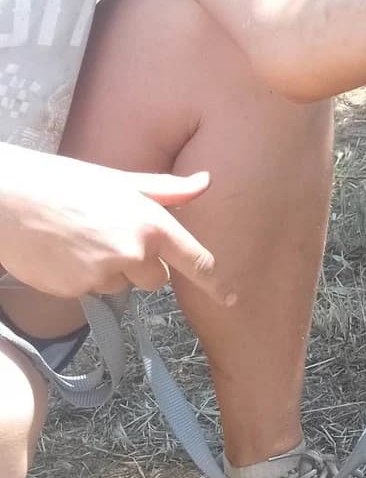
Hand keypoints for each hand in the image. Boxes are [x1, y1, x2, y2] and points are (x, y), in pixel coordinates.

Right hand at [0, 146, 233, 304]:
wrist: (8, 200)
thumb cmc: (64, 184)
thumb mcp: (119, 181)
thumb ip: (166, 190)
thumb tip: (205, 181)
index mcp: (150, 223)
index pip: (194, 260)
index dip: (215, 281)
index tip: (231, 297)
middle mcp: (133, 252)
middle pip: (157, 280)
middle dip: (141, 265)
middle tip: (110, 236)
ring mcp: (105, 274)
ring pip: (123, 286)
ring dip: (110, 271)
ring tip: (81, 240)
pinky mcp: (77, 291)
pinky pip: (92, 292)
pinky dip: (83, 278)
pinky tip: (64, 253)